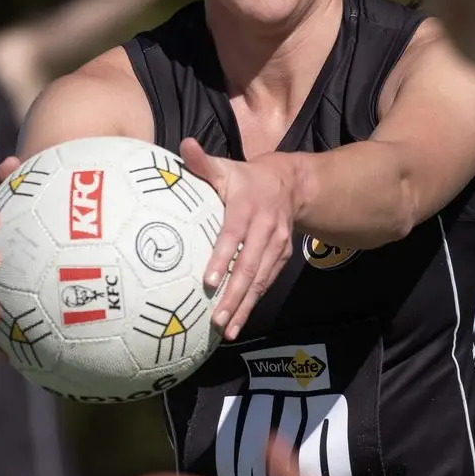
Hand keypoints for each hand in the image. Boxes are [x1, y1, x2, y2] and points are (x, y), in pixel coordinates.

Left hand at [180, 138, 297, 340]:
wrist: (290, 184)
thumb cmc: (245, 178)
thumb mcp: (226, 167)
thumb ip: (203, 162)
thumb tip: (184, 145)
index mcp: (247, 207)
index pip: (233, 235)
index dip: (221, 257)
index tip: (207, 281)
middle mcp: (265, 228)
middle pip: (250, 266)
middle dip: (234, 295)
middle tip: (216, 319)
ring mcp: (277, 245)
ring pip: (261, 279)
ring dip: (244, 306)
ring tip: (227, 330)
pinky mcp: (282, 257)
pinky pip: (267, 282)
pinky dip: (254, 303)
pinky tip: (239, 321)